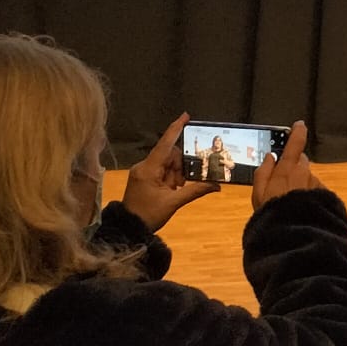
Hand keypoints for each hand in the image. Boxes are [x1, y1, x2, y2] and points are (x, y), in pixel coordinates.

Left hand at [121, 112, 219, 233]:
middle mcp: (144, 166)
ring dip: (176, 175)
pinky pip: (162, 171)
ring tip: (175, 190)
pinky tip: (172, 189)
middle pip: (170, 155)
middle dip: (180, 167)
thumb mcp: (173, 202)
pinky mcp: (144, 178)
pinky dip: (171, 178)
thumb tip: (217, 185)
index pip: (165, 144)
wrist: (129, 229)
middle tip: (181, 184)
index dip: (176, 129)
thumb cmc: (148, 215)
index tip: (186, 116)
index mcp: (148, 169)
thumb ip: (195, 190)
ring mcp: (143, 172)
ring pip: (167, 164)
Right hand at [253, 120, 323, 210]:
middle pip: (301, 162)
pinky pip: (316, 191)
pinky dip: (309, 195)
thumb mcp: (258, 193)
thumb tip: (270, 156)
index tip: (299, 125)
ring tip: (290, 202)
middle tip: (282, 181)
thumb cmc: (272, 211)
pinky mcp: (324, 196)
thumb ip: (263, 172)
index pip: (295, 144)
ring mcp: (316, 184)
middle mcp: (305, 173)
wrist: (295, 231)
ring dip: (301, 184)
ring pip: (308, 179)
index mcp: (287, 169)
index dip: (298, 133)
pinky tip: (301, 208)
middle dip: (294, 166)